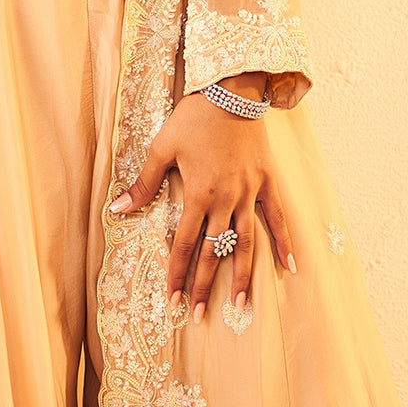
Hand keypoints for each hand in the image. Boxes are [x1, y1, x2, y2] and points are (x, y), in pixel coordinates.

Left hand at [108, 85, 295, 322]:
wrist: (231, 91)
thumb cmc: (192, 118)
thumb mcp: (161, 148)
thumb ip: (143, 184)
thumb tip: (118, 210)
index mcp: (198, 194)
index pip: (184, 244)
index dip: (176, 274)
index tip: (172, 301)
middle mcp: (226, 200)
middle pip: (214, 251)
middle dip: (204, 285)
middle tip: (199, 315)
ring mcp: (249, 193)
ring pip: (246, 243)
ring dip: (241, 275)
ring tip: (240, 306)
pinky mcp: (266, 182)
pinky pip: (277, 218)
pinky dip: (284, 242)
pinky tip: (290, 266)